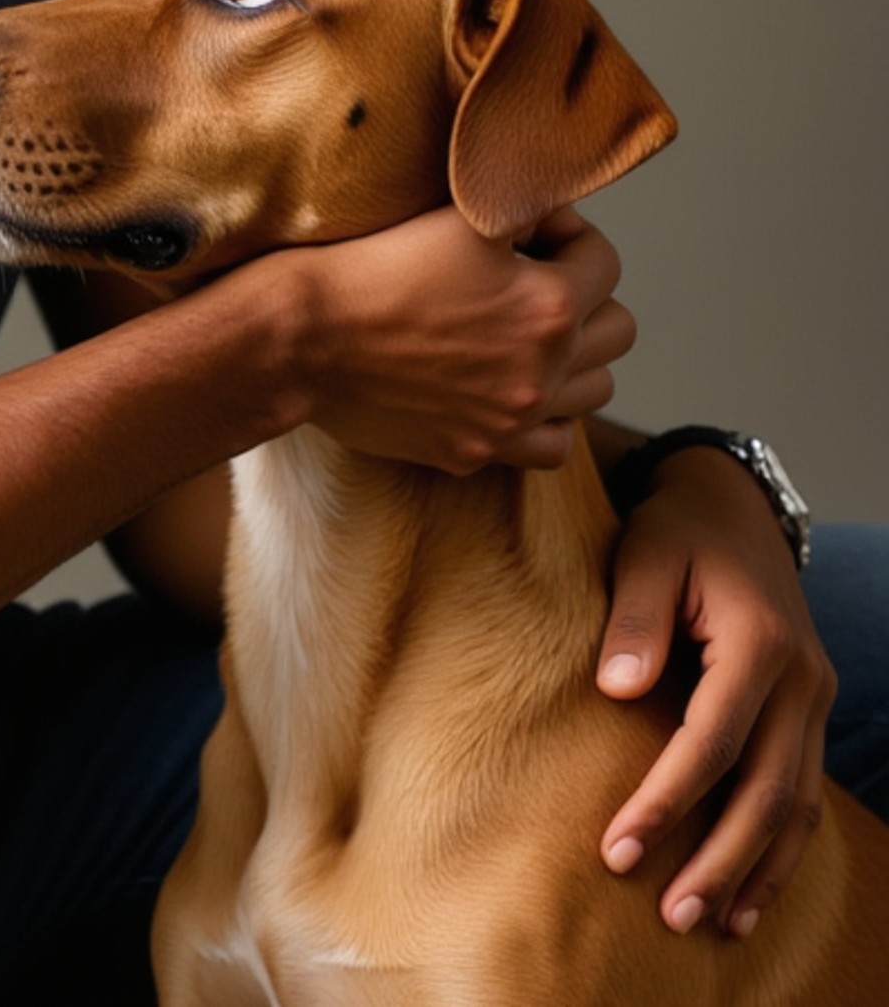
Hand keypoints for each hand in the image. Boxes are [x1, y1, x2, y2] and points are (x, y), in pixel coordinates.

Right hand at [296, 202, 632, 472]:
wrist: (305, 336)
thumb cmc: (375, 265)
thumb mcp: (460, 213)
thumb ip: (525, 202)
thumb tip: (555, 201)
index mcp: (549, 305)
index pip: (605, 261)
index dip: (569, 235)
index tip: (528, 231)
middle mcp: (544, 370)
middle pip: (617, 330)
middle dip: (585, 296)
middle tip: (531, 279)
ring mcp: (511, 419)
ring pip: (596, 391)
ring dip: (573, 356)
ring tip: (524, 331)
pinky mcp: (477, 452)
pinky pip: (553, 445)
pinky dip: (546, 417)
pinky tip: (511, 386)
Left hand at [597, 443, 835, 939]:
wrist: (734, 506)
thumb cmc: (678, 530)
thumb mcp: (647, 552)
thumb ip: (634, 617)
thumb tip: (618, 689)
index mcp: (761, 643)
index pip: (711, 743)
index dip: (665, 801)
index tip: (618, 849)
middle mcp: (802, 680)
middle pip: (766, 792)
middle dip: (719, 861)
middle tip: (669, 915)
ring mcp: (814, 701)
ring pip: (796, 807)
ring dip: (756, 871)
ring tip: (712, 926)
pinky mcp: (808, 714)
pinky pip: (803, 795)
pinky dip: (780, 850)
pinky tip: (749, 896)